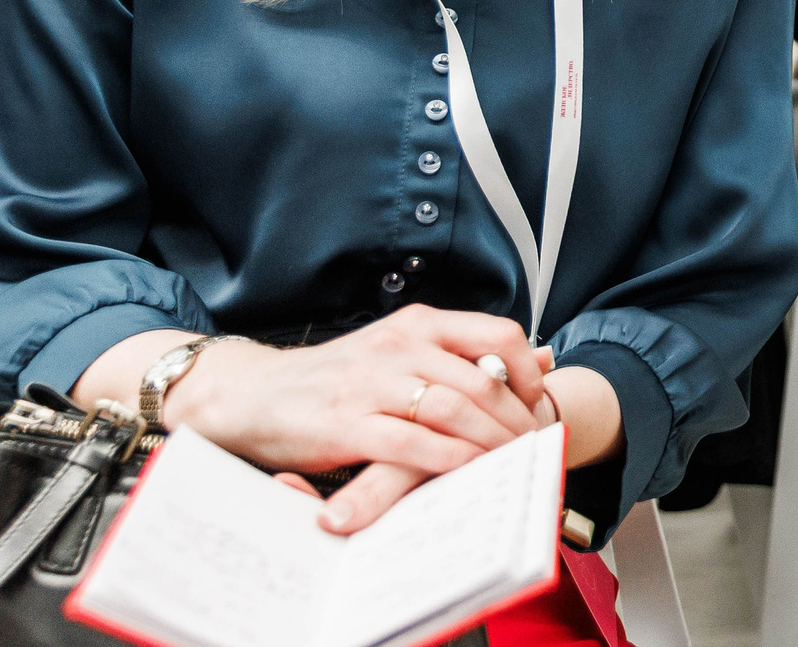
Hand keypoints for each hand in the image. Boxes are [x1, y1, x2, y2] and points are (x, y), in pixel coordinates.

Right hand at [156, 306, 548, 528]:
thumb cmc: (335, 379)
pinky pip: (409, 442)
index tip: (537, 402)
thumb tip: (545, 359)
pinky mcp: (344, 424)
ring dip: (490, 440)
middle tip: (534, 446)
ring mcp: (370, 383)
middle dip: (516, 418)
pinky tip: (465, 473)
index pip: (498, 333)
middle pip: (482, 379)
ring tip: (510, 463)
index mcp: (418, 324)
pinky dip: (446, 458)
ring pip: (452, 408)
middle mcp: (398, 346)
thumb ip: (467, 355)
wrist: (252, 395)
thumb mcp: (403, 352)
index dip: (527, 370)